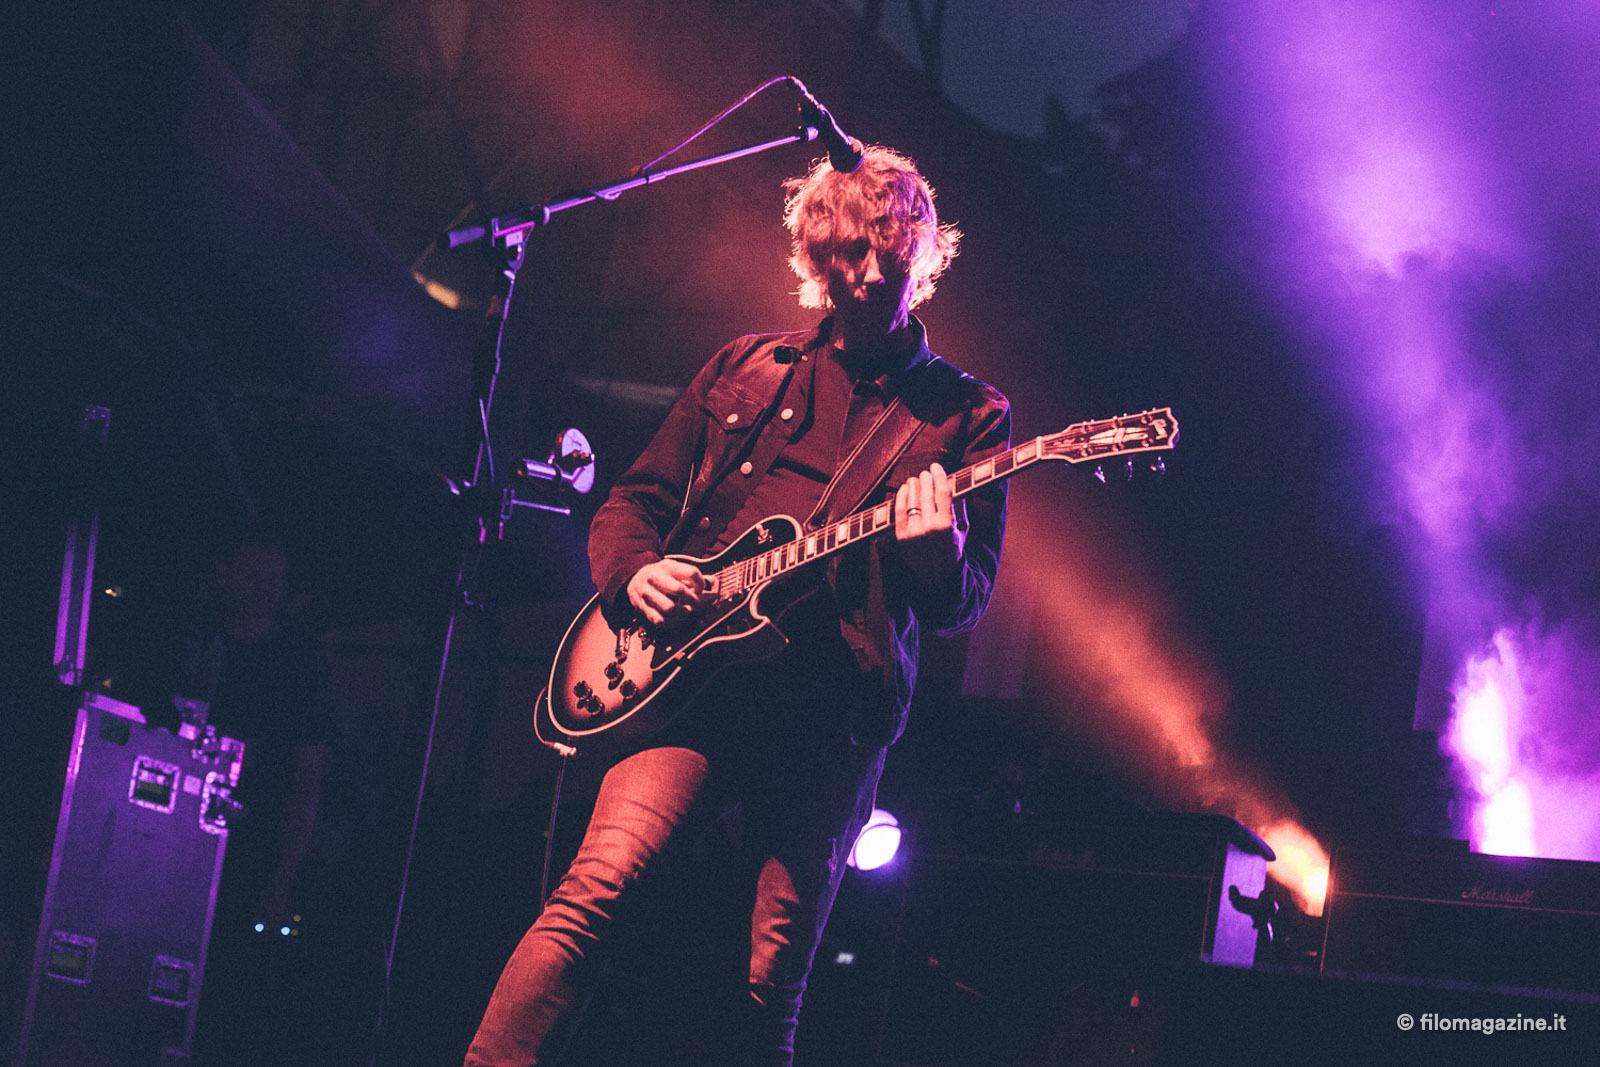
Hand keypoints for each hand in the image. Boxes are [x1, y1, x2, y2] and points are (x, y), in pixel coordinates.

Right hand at [626, 558, 708, 626]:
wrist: (635, 580)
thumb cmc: (660, 575)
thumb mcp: (674, 569)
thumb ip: (691, 578)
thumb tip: (712, 593)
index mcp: (666, 567)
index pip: (691, 573)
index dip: (701, 584)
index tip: (701, 590)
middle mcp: (655, 578)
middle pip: (679, 590)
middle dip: (693, 600)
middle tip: (697, 604)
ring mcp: (647, 594)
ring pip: (670, 608)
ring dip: (683, 612)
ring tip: (686, 610)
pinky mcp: (643, 608)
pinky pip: (660, 620)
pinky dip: (672, 622)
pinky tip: (676, 618)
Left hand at [894, 462, 964, 582]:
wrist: (939, 574)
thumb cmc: (953, 547)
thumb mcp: (962, 528)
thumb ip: (960, 506)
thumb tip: (955, 483)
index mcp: (948, 524)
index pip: (943, 492)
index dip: (939, 476)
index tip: (936, 466)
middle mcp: (930, 527)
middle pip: (926, 494)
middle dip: (925, 479)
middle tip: (925, 473)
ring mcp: (914, 532)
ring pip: (912, 500)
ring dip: (913, 485)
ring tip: (915, 479)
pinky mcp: (902, 536)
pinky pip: (899, 511)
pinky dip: (901, 496)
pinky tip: (904, 489)